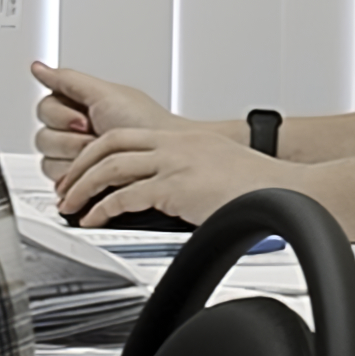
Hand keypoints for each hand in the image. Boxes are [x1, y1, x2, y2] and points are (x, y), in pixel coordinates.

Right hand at [28, 60, 179, 218]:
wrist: (159, 156)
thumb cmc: (143, 124)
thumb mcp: (106, 94)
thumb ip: (67, 80)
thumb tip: (39, 67)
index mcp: (78, 106)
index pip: (45, 109)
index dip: (62, 116)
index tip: (86, 118)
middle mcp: (73, 131)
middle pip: (43, 134)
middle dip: (69, 138)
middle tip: (94, 136)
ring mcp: (74, 157)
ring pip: (46, 157)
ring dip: (73, 156)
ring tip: (100, 154)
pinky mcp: (77, 181)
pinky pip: (55, 179)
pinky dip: (74, 176)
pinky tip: (93, 170)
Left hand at [47, 92, 289, 236]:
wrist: (289, 191)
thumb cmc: (262, 189)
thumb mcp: (218, 172)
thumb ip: (189, 177)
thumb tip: (173, 199)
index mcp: (183, 140)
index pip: (124, 136)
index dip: (94, 153)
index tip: (81, 171)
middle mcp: (176, 145)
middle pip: (109, 145)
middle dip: (79, 167)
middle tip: (65, 189)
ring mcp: (176, 163)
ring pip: (111, 167)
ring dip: (83, 187)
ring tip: (70, 206)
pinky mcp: (178, 186)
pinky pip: (126, 195)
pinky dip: (102, 208)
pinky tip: (94, 219)